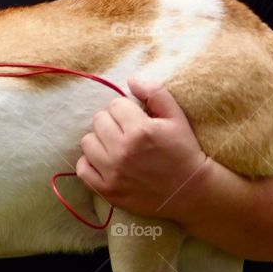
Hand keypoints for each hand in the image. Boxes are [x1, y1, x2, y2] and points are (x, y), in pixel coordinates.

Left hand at [75, 79, 208, 218]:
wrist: (190, 191)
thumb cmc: (183, 151)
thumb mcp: (176, 117)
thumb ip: (155, 93)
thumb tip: (131, 80)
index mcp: (140, 130)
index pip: (115, 105)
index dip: (126, 110)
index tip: (137, 120)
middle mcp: (123, 151)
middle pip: (99, 120)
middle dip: (113, 123)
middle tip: (127, 133)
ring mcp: (113, 172)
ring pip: (87, 141)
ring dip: (100, 141)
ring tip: (116, 146)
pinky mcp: (107, 190)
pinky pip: (82, 168)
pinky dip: (91, 163)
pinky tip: (105, 162)